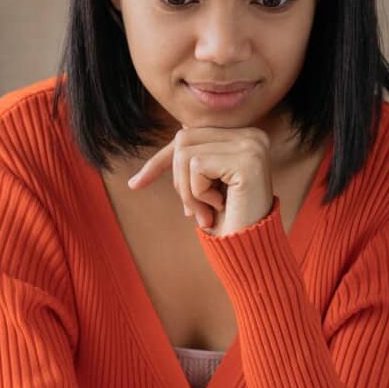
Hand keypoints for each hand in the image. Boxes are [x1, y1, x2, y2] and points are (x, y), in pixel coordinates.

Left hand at [126, 127, 274, 236]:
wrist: (251, 252)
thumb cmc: (229, 221)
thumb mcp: (206, 184)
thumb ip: (195, 159)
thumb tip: (174, 136)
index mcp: (245, 136)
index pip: (189, 135)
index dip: (160, 161)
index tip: (135, 185)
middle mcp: (253, 135)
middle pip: (183, 140)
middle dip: (179, 180)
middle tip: (195, 212)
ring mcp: (252, 145)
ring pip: (185, 155)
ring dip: (188, 192)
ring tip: (208, 211)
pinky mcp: (247, 160)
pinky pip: (197, 167)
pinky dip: (198, 193)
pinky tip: (220, 207)